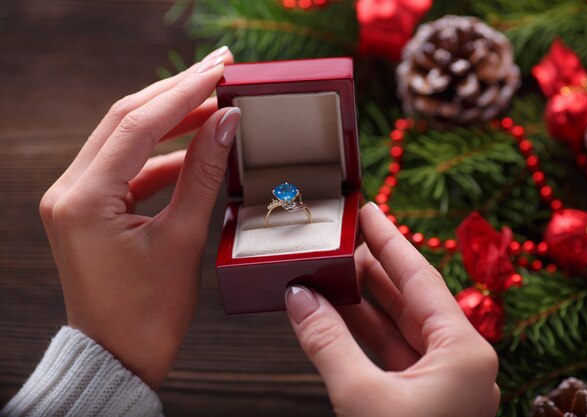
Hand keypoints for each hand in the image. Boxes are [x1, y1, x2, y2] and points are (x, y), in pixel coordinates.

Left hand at [39, 46, 239, 388]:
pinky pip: (128, 167)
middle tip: (218, 69)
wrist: (118, 355)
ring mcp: (75, 198)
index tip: (219, 70)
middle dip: (175, 92)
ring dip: (170, 121)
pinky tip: (195, 149)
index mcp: (85, 199)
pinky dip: (162, 155)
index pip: (138, 124)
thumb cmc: (147, 314)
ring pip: (125, 139)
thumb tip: (226, 124)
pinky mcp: (89, 207)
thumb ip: (204, 175)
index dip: (183, 92)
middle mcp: (69, 191)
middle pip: (125, 119)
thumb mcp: (182, 239)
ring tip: (214, 105)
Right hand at [285, 202, 499, 416]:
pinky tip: (340, 318)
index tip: (367, 212)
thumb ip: (328, 341)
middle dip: (375, 269)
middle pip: (413, 300)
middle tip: (346, 241)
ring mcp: (446, 385)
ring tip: (336, 274)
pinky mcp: (427, 403)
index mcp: (465, 354)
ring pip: (403, 328)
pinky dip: (368, 335)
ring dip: (367, 303)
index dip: (390, 241)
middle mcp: (462, 364)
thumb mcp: (361, 396)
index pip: (420, 279)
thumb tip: (300, 297)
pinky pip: (396, 355)